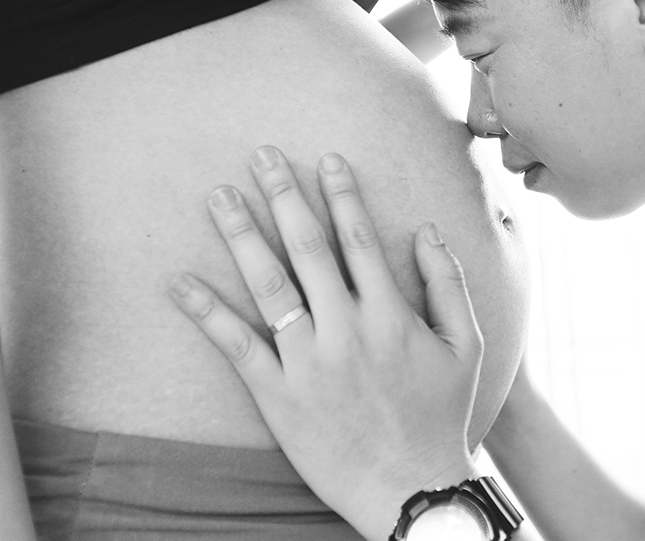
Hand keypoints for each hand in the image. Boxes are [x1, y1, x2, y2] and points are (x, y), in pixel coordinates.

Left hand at [168, 146, 482, 540]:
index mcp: (391, 314)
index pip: (359, 239)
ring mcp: (308, 362)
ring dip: (242, 236)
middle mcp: (347, 329)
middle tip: (260, 156)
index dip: (341, 195)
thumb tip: (426, 229)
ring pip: (269, 285)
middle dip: (284, 195)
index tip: (326, 159)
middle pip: (308, 248)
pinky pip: (236, 346)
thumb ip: (448, 283)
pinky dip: (206, 312)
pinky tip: (180, 283)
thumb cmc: (441, 416)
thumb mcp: (465, 346)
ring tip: (220, 197)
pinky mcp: (278, 396)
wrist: (411, 489)